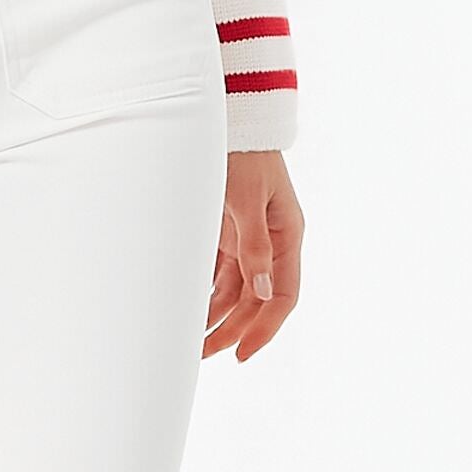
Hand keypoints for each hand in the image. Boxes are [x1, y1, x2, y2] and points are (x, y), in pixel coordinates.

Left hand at [204, 147, 302, 362]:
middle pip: (256, 300)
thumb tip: (264, 291)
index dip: (265, 328)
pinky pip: (217, 272)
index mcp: (287, 236)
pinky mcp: (225, 231)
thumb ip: (253, 244)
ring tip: (188, 340)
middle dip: (232, 329)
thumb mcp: (248, 197)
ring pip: (234, 290)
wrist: (231, 118)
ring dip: (214, 315)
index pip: (283, 295)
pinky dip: (203, 292)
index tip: (242, 352)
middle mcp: (270, 242)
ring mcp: (247, 238)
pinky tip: (184, 309)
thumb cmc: (243, 152)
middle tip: (202, 353)